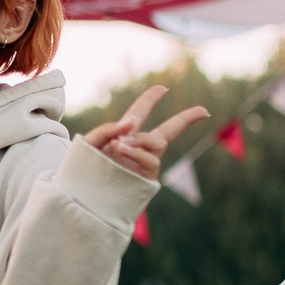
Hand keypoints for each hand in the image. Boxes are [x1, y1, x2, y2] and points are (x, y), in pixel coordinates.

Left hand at [82, 87, 209, 180]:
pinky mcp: (145, 178)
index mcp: (123, 136)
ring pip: (157, 142)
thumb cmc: (82, 169)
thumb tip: (132, 123)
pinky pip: (151, 161)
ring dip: (141, 140)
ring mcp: (143, 164)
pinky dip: (138, 153)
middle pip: (167, 131)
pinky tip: (124, 150)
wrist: (81, 196)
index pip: (140, 113)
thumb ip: (108, 129)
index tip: (163, 88)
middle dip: (186, 119)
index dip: (150, 99)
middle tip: (203, 111)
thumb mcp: (90, 143)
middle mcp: (137, 148)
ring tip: (121, 145)